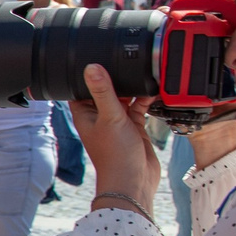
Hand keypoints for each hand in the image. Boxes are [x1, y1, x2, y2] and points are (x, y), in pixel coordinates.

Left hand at [70, 64, 159, 212]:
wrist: (134, 180)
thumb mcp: (110, 117)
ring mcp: (117, 122)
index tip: (96, 56)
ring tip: (143, 73)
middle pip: (105, 90)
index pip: (81, 88)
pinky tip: (154, 90)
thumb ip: (103, 92)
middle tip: (127, 60)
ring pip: (124, 98)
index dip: (87, 74)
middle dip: (115, 78)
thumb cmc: (115, 154)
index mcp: (85, 114)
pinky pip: (139, 107)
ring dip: (132, 88)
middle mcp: (99, 116)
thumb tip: (92, 68)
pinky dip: (146, 99)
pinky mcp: (133, 127)